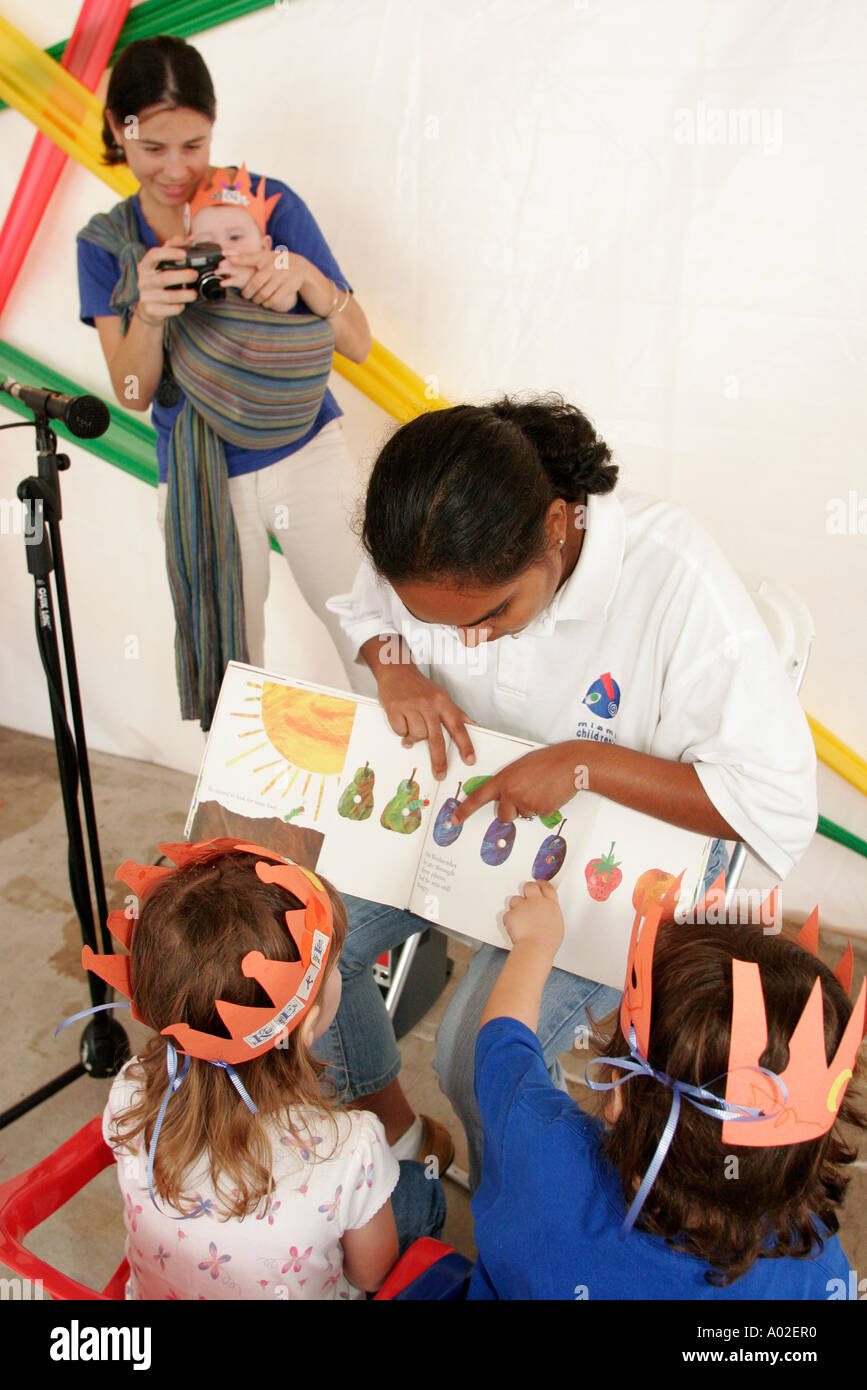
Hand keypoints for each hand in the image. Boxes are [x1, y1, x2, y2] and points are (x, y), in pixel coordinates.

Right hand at [135, 237, 198, 322]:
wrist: (147, 307)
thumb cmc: (158, 281)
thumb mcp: (161, 265)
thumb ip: (172, 250)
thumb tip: (187, 238)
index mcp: (145, 266)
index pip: (153, 255)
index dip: (169, 253)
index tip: (184, 254)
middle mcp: (143, 280)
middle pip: (165, 278)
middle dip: (183, 276)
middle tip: (194, 274)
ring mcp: (145, 296)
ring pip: (169, 296)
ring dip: (185, 295)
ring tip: (194, 293)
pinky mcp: (150, 310)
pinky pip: (169, 309)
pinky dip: (179, 307)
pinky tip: (184, 304)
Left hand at [220, 249, 302, 311]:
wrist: (300, 267)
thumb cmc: (276, 262)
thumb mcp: (265, 256)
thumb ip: (247, 257)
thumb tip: (226, 255)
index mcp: (264, 257)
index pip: (249, 257)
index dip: (238, 259)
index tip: (225, 258)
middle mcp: (273, 266)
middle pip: (255, 282)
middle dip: (247, 292)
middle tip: (245, 295)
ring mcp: (281, 276)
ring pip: (264, 293)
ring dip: (257, 299)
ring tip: (254, 299)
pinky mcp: (288, 286)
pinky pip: (274, 299)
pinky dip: (267, 303)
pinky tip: (265, 302)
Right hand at [377, 663, 475, 780]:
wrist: (397, 670)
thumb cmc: (420, 687)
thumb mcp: (442, 696)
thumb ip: (457, 713)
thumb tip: (474, 725)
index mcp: (443, 702)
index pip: (457, 727)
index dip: (465, 745)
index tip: (469, 760)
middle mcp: (428, 704)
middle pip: (436, 738)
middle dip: (439, 760)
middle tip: (440, 774)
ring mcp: (411, 706)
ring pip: (417, 736)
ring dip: (414, 737)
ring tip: (412, 725)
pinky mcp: (394, 708)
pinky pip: (400, 731)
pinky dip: (401, 730)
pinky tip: (402, 720)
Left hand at [450, 743, 577, 824]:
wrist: (570, 763)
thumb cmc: (547, 761)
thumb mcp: (520, 766)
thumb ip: (508, 781)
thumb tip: (505, 796)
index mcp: (503, 779)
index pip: (478, 798)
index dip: (465, 810)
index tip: (455, 820)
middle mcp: (511, 793)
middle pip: (504, 815)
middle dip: (512, 810)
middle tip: (526, 794)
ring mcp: (526, 803)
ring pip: (523, 814)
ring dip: (531, 806)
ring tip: (542, 788)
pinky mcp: (541, 811)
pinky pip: (539, 814)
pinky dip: (544, 806)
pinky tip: (551, 793)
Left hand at [503, 880, 563, 956]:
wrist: (535, 948)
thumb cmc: (547, 942)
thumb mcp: (557, 924)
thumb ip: (550, 913)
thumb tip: (546, 913)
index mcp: (550, 904)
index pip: (547, 887)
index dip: (542, 884)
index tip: (539, 884)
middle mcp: (536, 902)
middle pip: (530, 886)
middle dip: (527, 888)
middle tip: (527, 894)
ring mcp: (522, 907)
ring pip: (515, 899)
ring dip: (516, 906)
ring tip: (520, 918)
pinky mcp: (511, 914)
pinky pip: (508, 913)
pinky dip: (510, 919)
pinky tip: (515, 927)